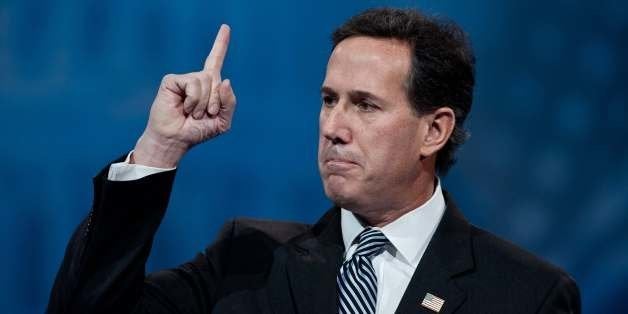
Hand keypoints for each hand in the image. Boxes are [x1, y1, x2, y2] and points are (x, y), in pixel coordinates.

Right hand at [132, 24, 235, 167]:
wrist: (176, 140)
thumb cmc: (197, 131)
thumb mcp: (222, 122)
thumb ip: (229, 102)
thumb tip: (224, 80)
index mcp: (210, 86)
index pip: (216, 60)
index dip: (221, 44)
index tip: (226, 27)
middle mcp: (197, 79)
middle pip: (217, 80)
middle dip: (216, 102)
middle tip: (204, 115)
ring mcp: (185, 79)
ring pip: (206, 81)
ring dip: (203, 103)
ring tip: (192, 113)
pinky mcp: (172, 80)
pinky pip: (193, 84)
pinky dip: (193, 100)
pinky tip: (183, 108)